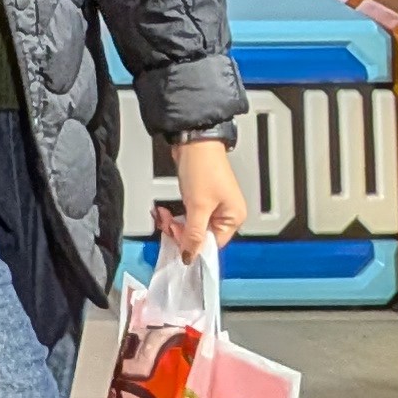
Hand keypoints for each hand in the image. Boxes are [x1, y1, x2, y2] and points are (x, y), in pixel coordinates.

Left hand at [166, 137, 247, 258]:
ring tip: (164, 216)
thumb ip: (193, 234)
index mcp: (234, 217)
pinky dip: (175, 216)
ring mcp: (213, 205)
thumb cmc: (202, 168)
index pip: (213, 244)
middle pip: (201, 236)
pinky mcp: (200, 198)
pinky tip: (164, 212)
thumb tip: (190, 256)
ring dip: (175, 224)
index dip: (194, 246)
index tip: (177, 245)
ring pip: (192, 227)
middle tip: (167, 225)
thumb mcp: (198, 206)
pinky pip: (188, 215)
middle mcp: (226, 213)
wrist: (192, 141)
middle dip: (181, 233)